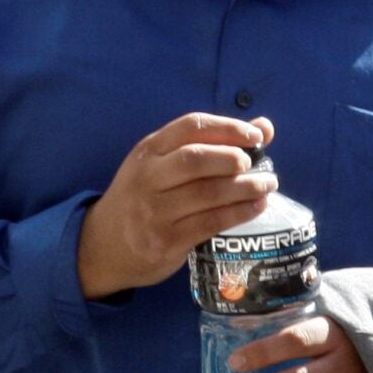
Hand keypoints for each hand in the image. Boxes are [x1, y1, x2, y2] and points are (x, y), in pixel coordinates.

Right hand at [75, 114, 276, 299]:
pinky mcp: (166, 240)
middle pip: (196, 159)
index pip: (190, 127)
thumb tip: (264, 127)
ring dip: (245, 187)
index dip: (227, 127)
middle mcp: (148, 177)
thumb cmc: (143, 197)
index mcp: (148, 150)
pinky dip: (239, 213)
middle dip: (234, 158)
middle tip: (257, 164)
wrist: (104, 245)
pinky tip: (256, 207)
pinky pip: (210, 223)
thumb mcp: (162, 165)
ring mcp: (155, 210)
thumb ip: (209, 145)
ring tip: (268, 184)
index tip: (256, 134)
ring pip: (207, 193)